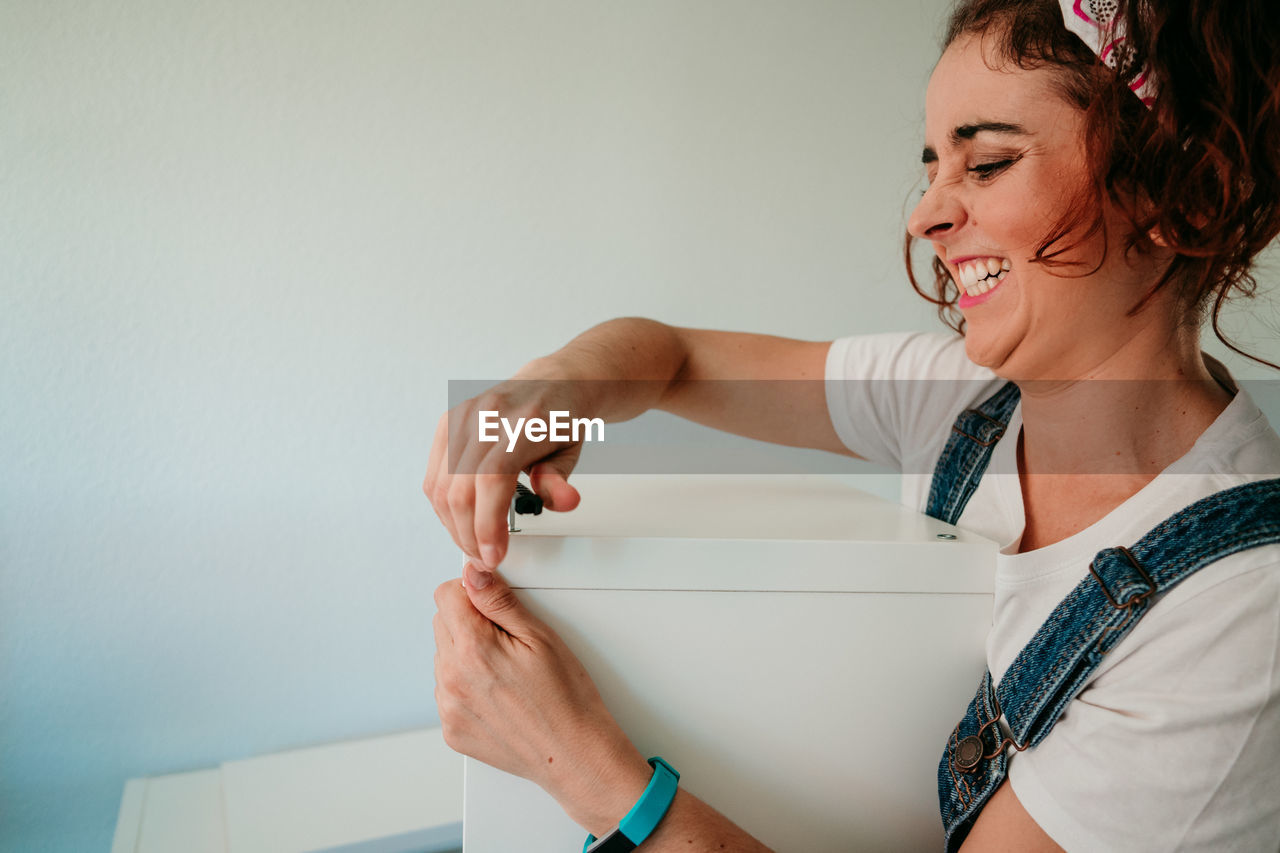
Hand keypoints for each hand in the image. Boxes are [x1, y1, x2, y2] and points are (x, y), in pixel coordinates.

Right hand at [423, 377, 583, 568]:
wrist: (551, 384)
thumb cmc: (561, 420)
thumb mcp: (571, 453)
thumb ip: (559, 480)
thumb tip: (565, 502)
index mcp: (522, 424)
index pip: (492, 479)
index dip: (488, 524)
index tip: (494, 554)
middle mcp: (487, 417)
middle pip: (461, 489)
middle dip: (470, 535)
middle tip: (486, 557)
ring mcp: (462, 418)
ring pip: (441, 488)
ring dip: (454, 526)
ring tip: (474, 544)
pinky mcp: (448, 423)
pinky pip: (434, 476)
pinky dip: (443, 506)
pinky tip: (460, 520)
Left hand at [433, 561, 650, 834]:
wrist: (574, 754)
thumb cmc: (567, 697)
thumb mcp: (541, 637)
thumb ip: (499, 601)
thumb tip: (472, 574)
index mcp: (473, 648)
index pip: (446, 595)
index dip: (473, 593)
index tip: (493, 606)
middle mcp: (452, 679)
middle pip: (442, 625)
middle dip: (469, 624)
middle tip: (508, 643)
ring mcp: (449, 708)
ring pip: (445, 659)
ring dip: (466, 657)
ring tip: (507, 674)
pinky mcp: (452, 730)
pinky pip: (449, 693)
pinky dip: (468, 689)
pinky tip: (500, 696)